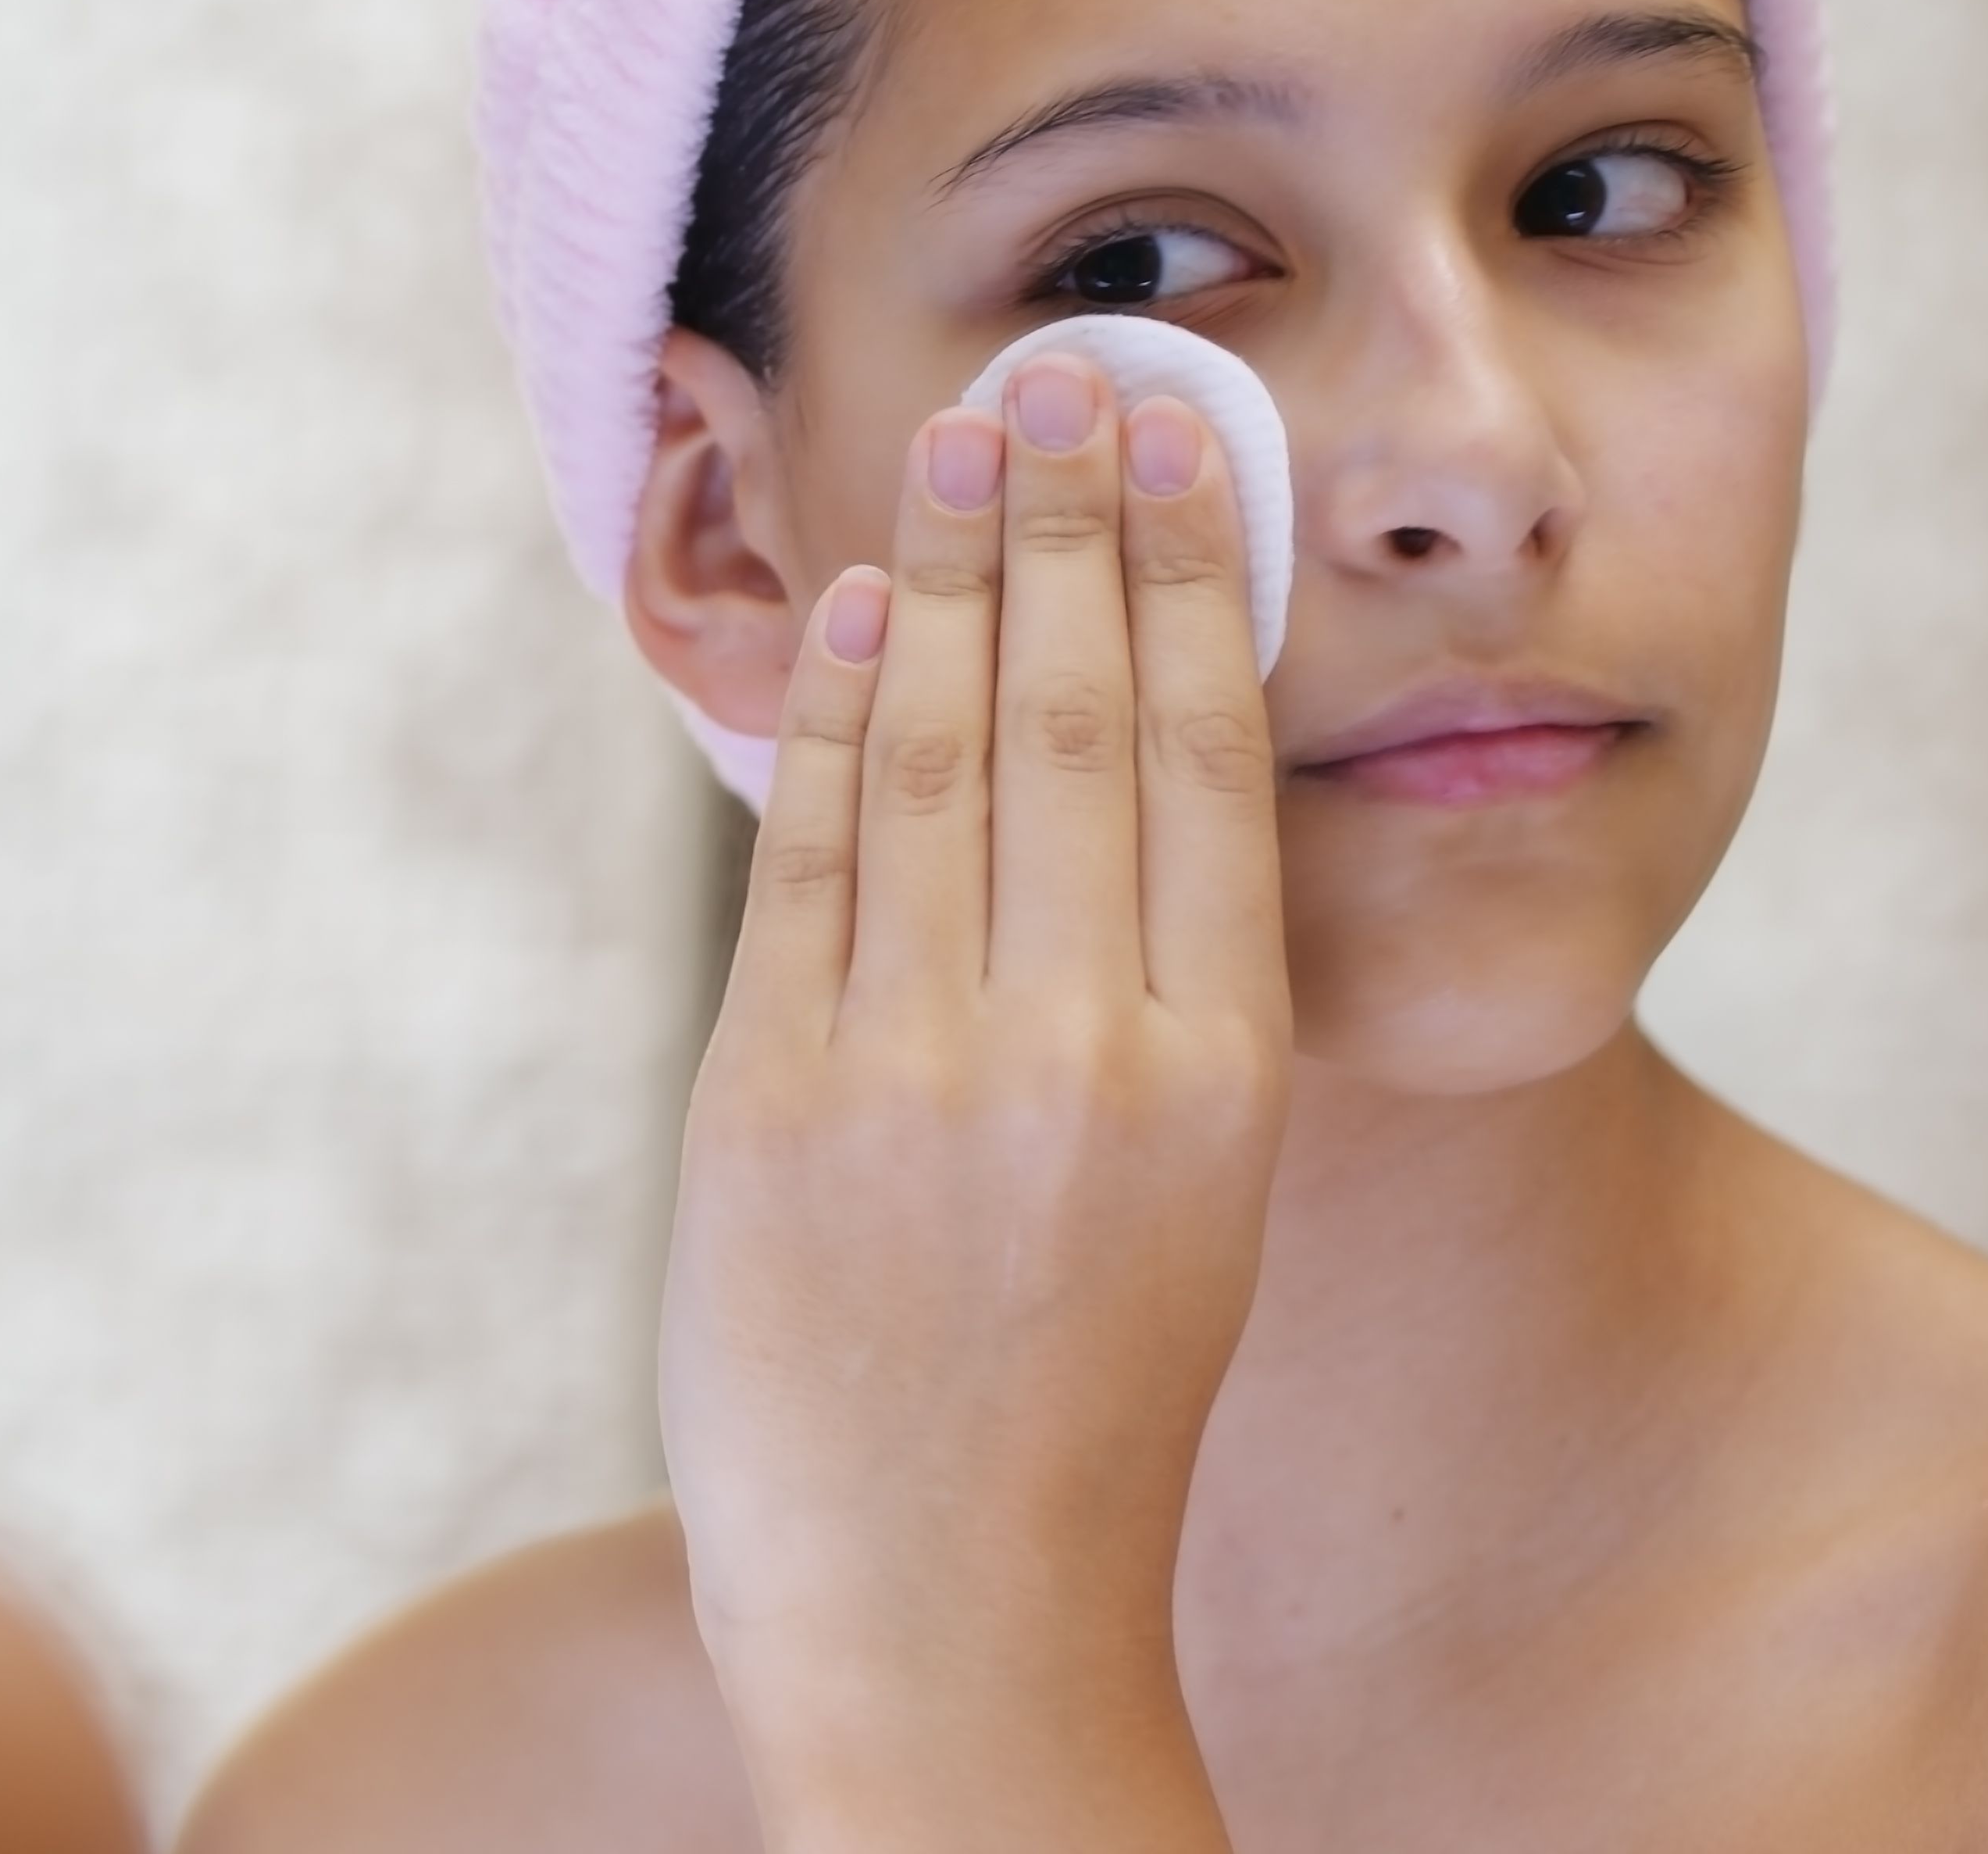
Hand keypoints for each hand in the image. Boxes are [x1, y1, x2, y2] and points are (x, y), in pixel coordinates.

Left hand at [657, 352, 1289, 1853]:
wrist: (948, 1615)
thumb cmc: (1086, 1399)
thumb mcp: (1196, 1191)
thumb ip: (1161, 996)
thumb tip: (1106, 773)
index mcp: (1220, 1074)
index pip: (1201, 758)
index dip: (1183, 576)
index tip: (1176, 442)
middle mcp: (1077, 1051)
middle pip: (1069, 717)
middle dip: (1065, 525)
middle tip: (1065, 374)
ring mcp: (911, 1074)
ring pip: (932, 755)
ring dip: (938, 575)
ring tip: (961, 443)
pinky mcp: (768, 1105)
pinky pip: (803, 858)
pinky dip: (822, 716)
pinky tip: (845, 610)